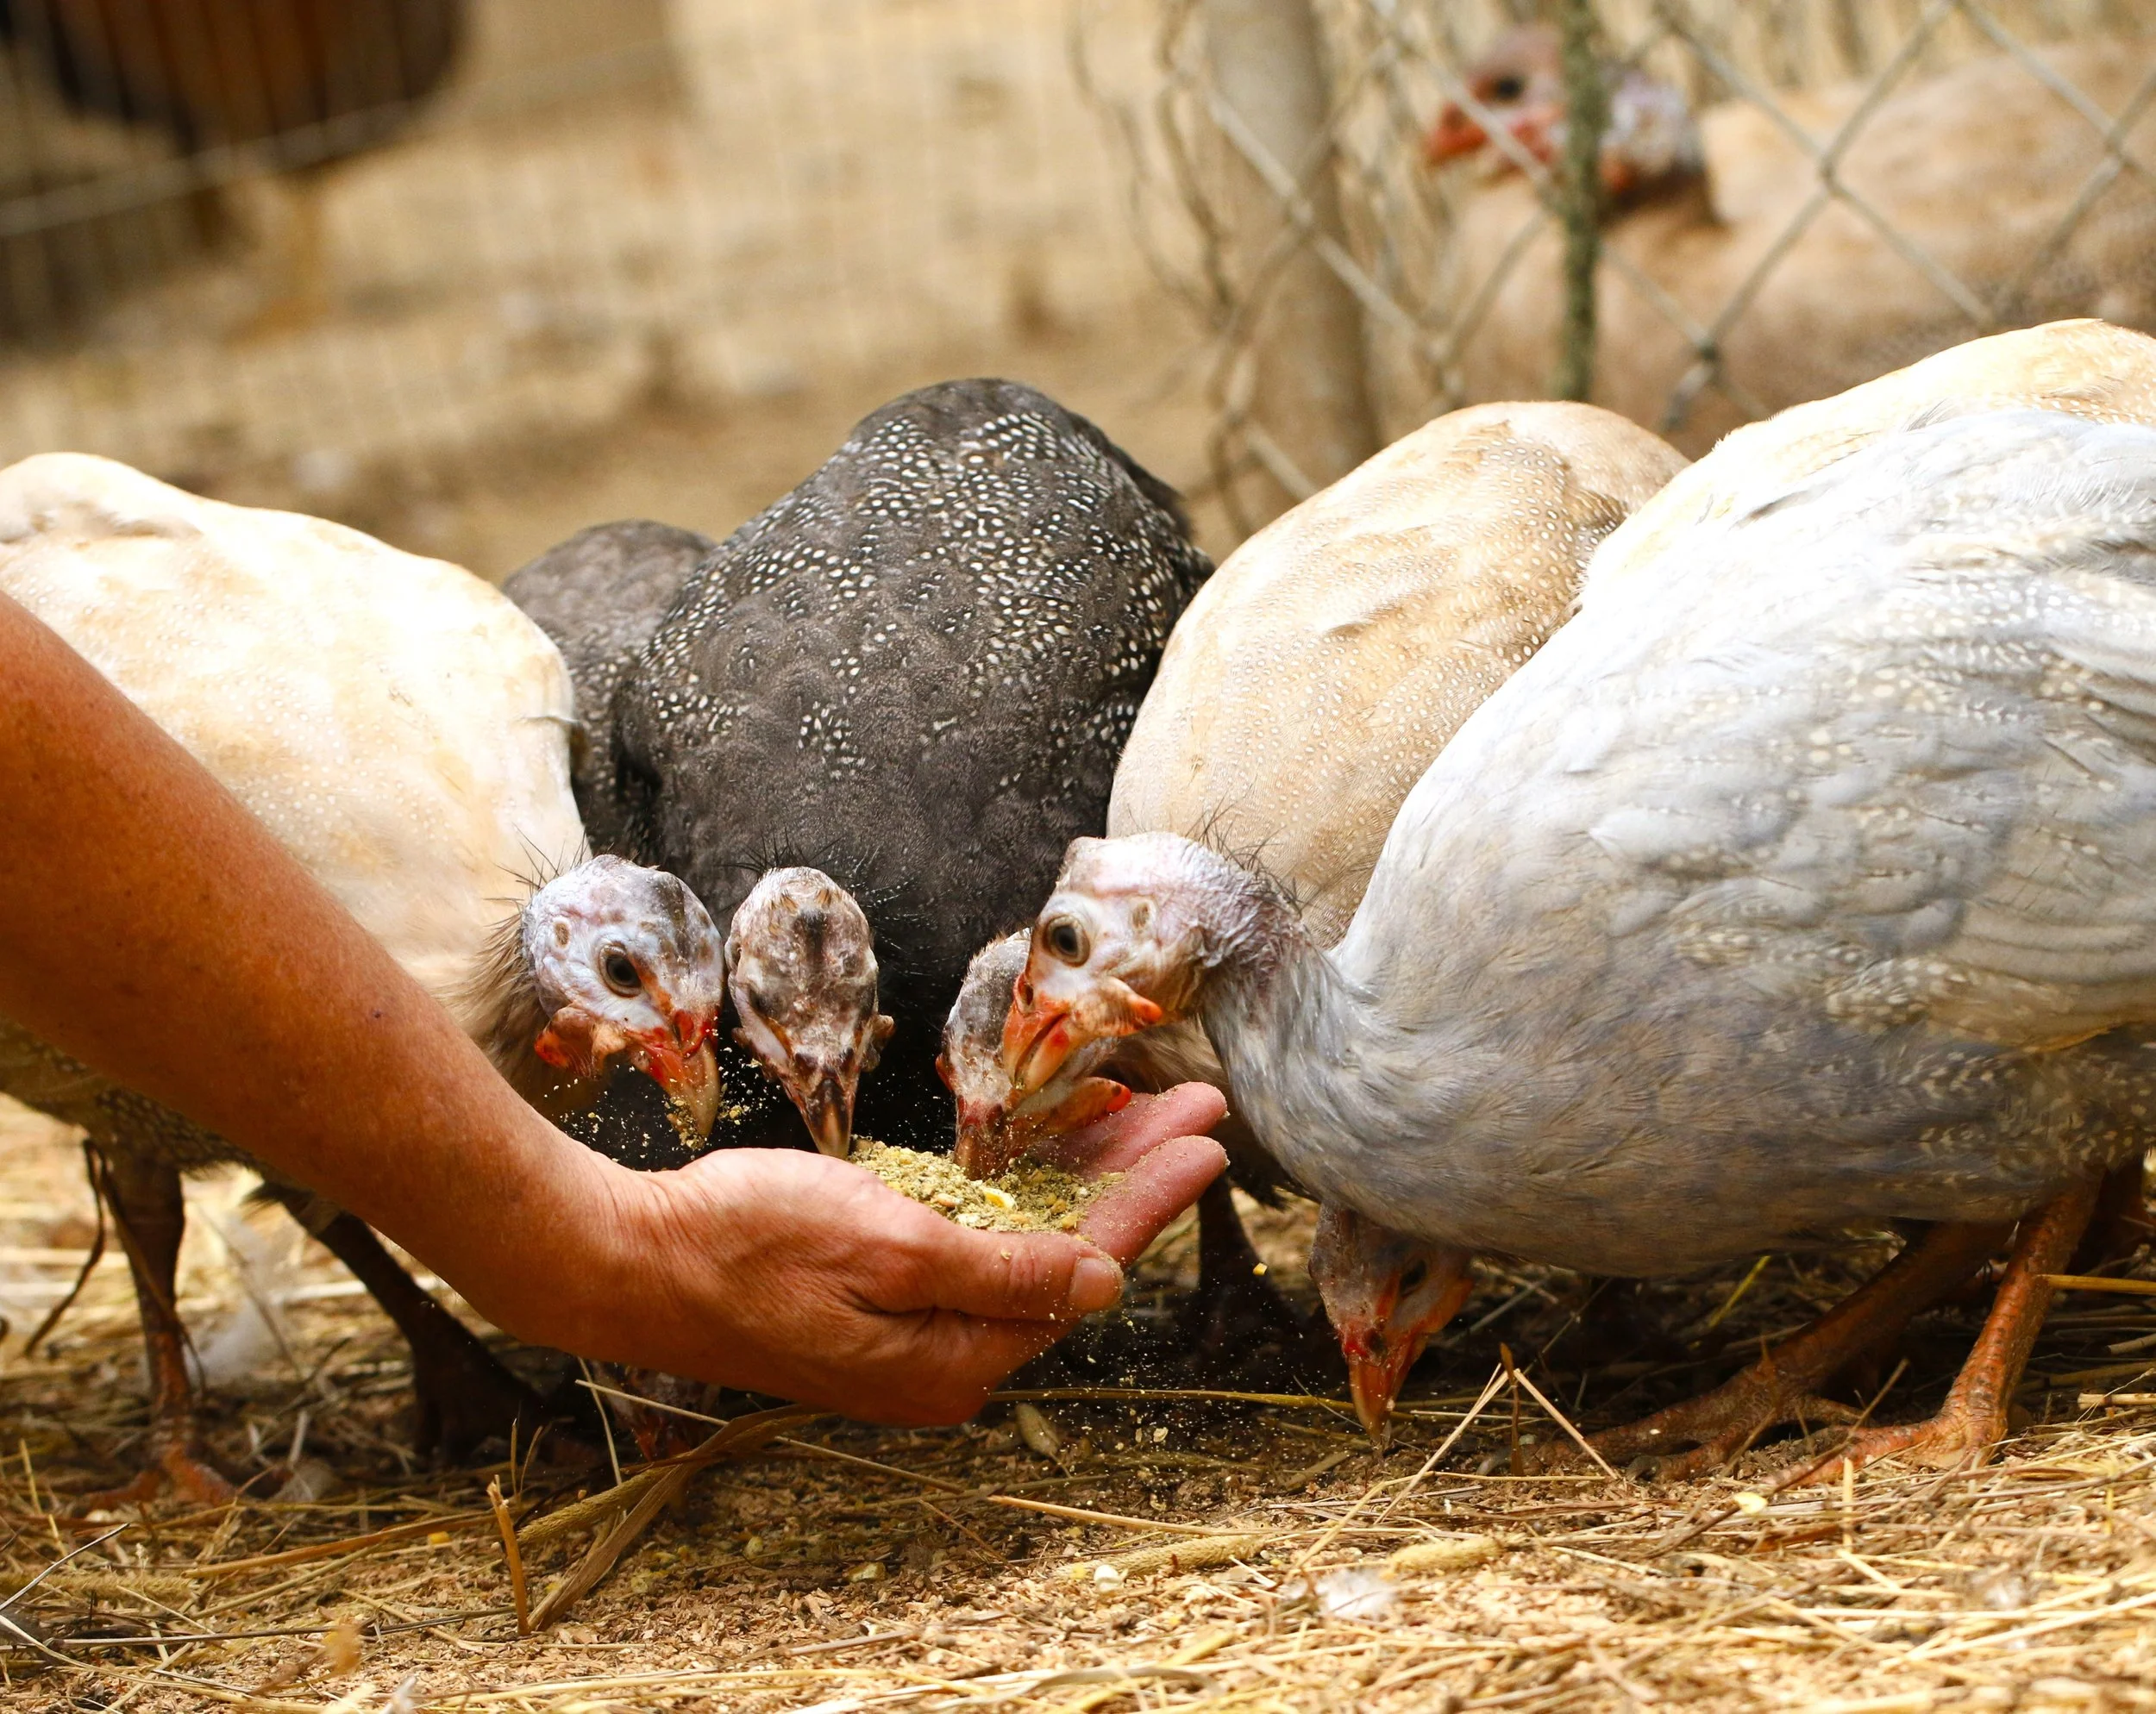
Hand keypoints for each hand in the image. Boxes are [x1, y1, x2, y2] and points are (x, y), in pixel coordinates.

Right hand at [549, 1084, 1226, 1423]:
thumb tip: (1105, 1284)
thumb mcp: (889, 1249)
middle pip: (1071, 1252)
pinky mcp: (881, 1297)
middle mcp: (946, 1355)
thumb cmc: (748, 1244)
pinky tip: (1056, 1156)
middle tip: (1197, 1108)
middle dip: (1136, 1176)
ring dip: (1088, 1175)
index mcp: (957, 1358)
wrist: (630, 1259)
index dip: (1151, 1197)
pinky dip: (1026, 1194)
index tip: (1208, 1140)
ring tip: (1150, 1113)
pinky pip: (981, 1243)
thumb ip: (1004, 1272)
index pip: (1086, 1266)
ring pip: (1031, 1242)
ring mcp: (912, 1328)